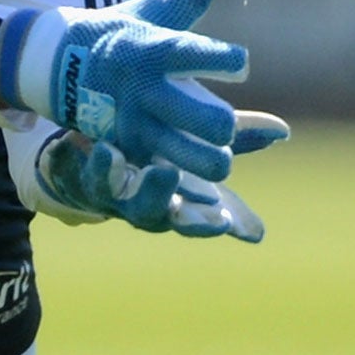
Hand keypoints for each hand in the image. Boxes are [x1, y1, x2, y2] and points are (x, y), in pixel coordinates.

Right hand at [0, 0, 246, 179]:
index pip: (196, 54)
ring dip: (215, 160)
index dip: (228, 61)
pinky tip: (190, 171)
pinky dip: (186, 180)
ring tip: (215, 150)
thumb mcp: (152, 10)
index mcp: (152, 50)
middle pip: (210, 122)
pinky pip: (168, 177)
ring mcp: (133, 125)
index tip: (240, 64)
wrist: (55, 68)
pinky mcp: (126, 151)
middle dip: (226, 125)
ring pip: (195, 160)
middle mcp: (144, 90)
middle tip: (223, 121)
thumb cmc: (120, 33)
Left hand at [36, 133, 269, 241]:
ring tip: (123, 156)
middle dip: (159, 198)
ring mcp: (104, 191)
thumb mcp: (199, 143)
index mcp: (172, 203)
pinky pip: (71, 171)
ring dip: (114, 178)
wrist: (97, 146)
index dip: (205, 222)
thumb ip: (238, 137)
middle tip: (168, 174)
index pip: (193, 222)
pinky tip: (81, 145)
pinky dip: (75, 161)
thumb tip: (283, 131)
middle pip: (150, 214)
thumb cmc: (159, 151)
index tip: (222, 218)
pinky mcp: (73, 172)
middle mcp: (137, 203)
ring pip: (108, 195)